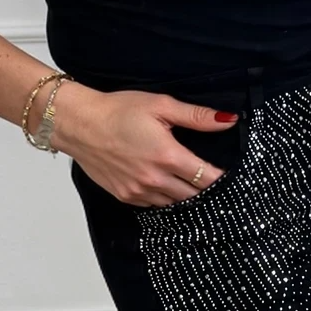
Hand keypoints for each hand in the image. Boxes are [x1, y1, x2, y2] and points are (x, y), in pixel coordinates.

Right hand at [50, 81, 238, 206]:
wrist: (79, 124)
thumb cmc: (118, 111)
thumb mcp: (161, 105)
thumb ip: (196, 116)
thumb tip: (228, 120)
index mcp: (168, 156)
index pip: (208, 178)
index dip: (222, 180)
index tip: (231, 178)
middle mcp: (155, 179)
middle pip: (194, 197)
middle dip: (206, 190)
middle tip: (213, 181)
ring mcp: (138, 192)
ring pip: (175, 204)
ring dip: (185, 196)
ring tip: (191, 184)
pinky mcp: (125, 196)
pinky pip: (154, 205)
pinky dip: (164, 198)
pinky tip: (167, 186)